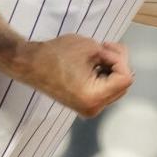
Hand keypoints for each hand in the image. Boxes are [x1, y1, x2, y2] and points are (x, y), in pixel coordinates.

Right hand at [11, 36, 132, 116]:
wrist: (30, 64)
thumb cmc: (56, 54)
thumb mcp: (92, 47)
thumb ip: (114, 54)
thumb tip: (122, 63)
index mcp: (94, 98)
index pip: (125, 78)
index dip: (119, 59)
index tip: (102, 49)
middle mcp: (93, 109)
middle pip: (123, 85)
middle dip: (117, 63)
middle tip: (102, 49)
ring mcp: (89, 109)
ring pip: (116, 87)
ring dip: (111, 68)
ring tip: (95, 56)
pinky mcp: (85, 104)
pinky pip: (105, 89)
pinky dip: (104, 75)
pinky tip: (92, 65)